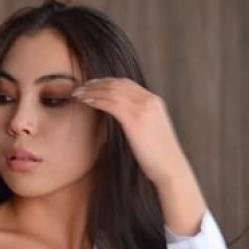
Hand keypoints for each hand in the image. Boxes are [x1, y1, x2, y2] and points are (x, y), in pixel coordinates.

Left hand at [71, 77, 187, 185]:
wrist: (170, 167)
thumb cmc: (158, 155)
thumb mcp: (152, 130)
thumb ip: (141, 118)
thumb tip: (125, 118)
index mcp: (154, 101)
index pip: (126, 83)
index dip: (107, 81)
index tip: (92, 84)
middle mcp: (148, 100)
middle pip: (117, 83)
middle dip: (96, 84)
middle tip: (81, 87)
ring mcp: (142, 108)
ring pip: (111, 91)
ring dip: (92, 91)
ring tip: (78, 94)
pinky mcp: (134, 119)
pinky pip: (110, 103)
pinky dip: (96, 100)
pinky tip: (86, 102)